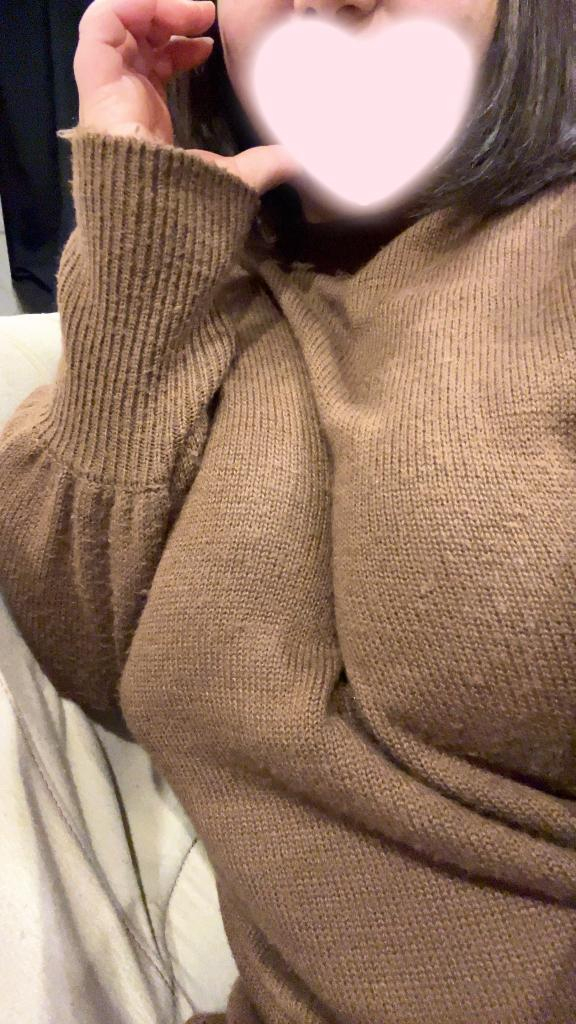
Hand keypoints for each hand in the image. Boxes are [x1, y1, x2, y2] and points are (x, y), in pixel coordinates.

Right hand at [73, 0, 299, 194]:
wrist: (154, 221)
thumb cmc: (186, 208)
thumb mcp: (232, 179)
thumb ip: (262, 166)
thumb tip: (299, 161)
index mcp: (145, 115)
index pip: (154, 62)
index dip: (181, 42)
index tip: (212, 43)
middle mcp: (122, 98)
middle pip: (136, 36)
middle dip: (169, 14)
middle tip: (206, 14)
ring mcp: (106, 88)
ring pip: (116, 23)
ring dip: (154, 6)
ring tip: (193, 12)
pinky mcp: (97, 81)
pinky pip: (101, 25)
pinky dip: (130, 5)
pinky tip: (165, 9)